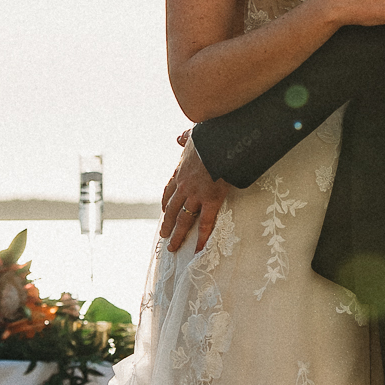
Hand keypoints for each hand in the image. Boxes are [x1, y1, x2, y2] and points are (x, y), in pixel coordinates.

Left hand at [160, 138, 230, 252]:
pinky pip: (206, 223)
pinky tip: (198, 249)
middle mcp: (185, 186)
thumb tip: (179, 137)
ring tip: (172, 247)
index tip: (165, 210)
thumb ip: (186, 138)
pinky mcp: (211, 201)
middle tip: (163, 235)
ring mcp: (196, 196)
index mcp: (181, 172)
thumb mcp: (193, 136)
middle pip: (172, 209)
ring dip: (177, 234)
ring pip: (184, 219)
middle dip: (167, 223)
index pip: (170, 190)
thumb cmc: (210, 139)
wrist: (220, 144)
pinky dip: (202, 237)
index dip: (166, 202)